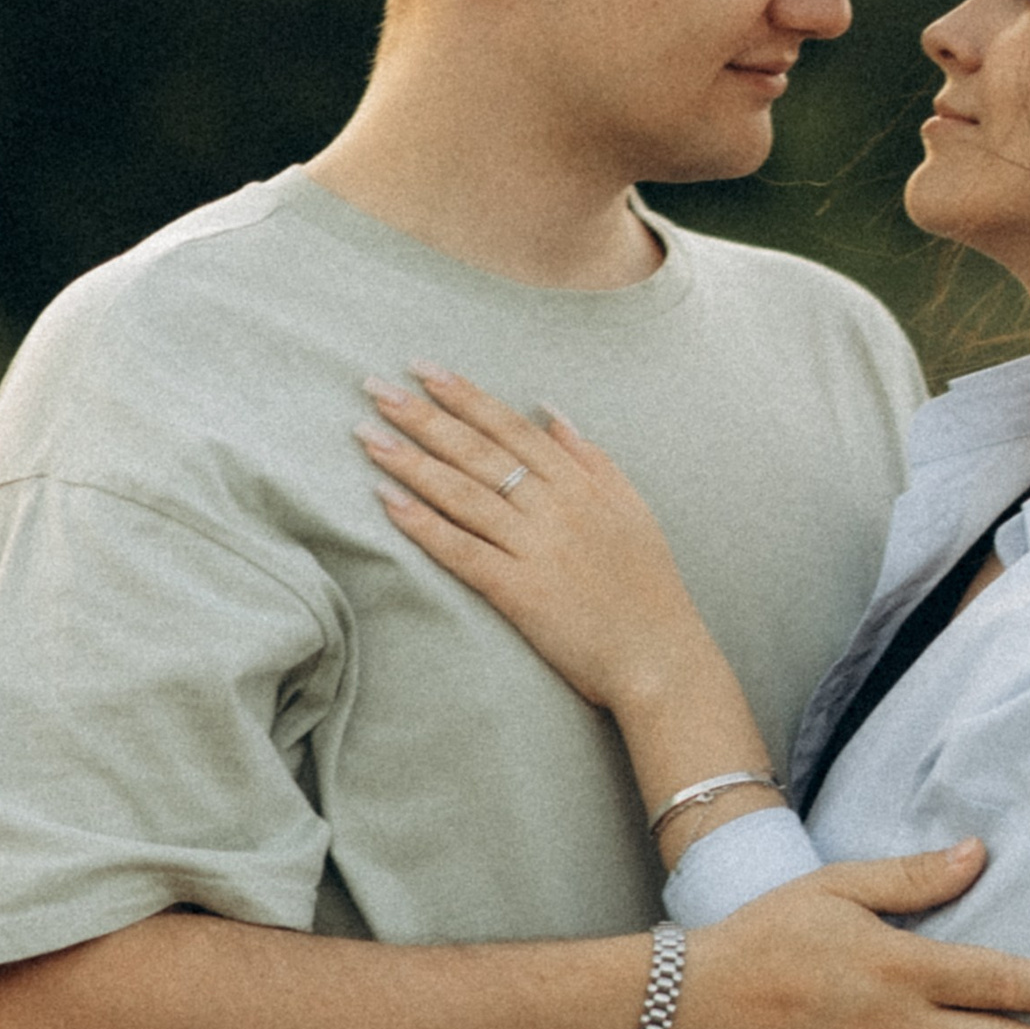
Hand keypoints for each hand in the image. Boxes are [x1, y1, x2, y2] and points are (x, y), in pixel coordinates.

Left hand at [359, 365, 717, 711]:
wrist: (663, 659)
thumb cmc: (649, 587)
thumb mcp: (631, 507)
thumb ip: (591, 457)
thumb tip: (550, 410)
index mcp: (580, 484)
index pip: (510, 427)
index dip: (464, 396)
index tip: (424, 369)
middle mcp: (555, 508)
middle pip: (478, 451)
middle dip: (423, 416)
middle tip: (375, 387)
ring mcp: (536, 548)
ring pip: (463, 493)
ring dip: (411, 461)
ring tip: (366, 434)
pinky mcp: (520, 593)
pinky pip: (463, 551)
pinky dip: (423, 525)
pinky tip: (386, 501)